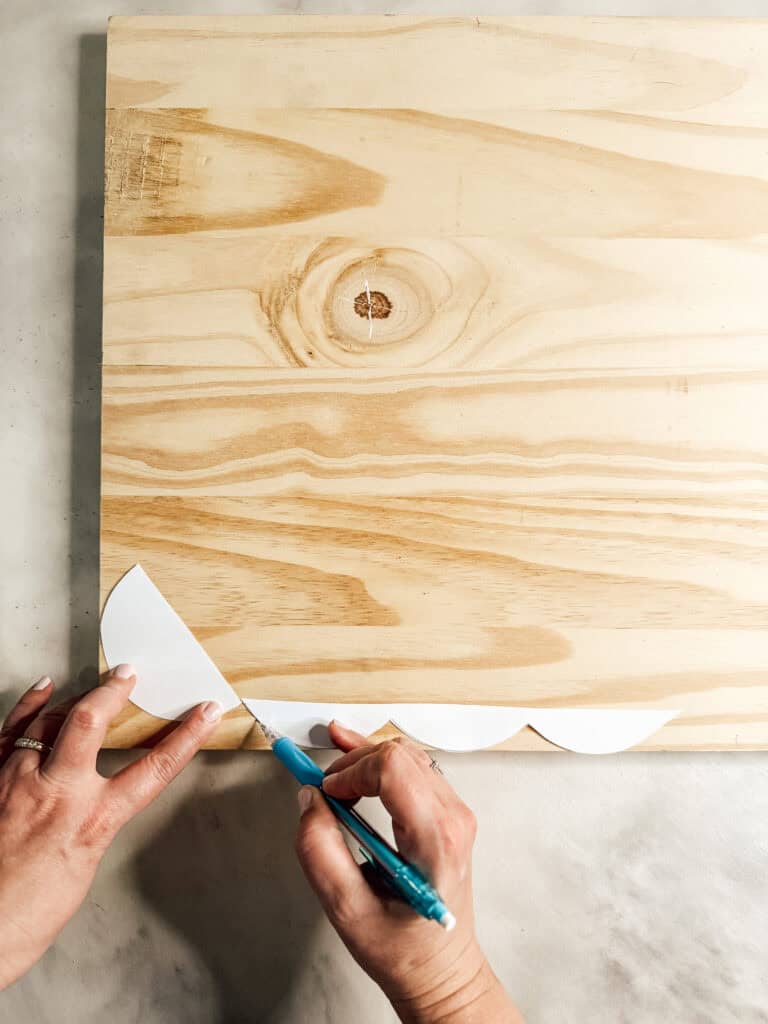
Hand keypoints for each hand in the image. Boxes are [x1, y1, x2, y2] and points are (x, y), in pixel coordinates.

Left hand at [0, 666, 220, 988]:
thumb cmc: (26, 914)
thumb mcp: (84, 866)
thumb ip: (93, 822)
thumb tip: (96, 800)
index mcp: (92, 820)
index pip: (154, 767)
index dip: (187, 736)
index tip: (207, 712)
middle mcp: (57, 792)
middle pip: (90, 720)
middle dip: (114, 689)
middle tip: (130, 672)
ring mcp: (18, 780)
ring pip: (49, 720)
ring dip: (75, 699)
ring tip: (95, 685)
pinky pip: (11, 729)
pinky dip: (29, 705)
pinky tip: (44, 689)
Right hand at [294, 724, 522, 1023]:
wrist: (441, 971)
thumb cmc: (406, 951)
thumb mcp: (348, 912)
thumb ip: (321, 852)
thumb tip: (309, 802)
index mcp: (435, 839)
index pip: (393, 769)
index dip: (351, 771)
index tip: (326, 791)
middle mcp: (452, 819)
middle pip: (398, 755)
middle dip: (352, 763)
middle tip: (322, 787)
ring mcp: (455, 814)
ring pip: (406, 755)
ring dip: (365, 758)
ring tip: (332, 768)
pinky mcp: (448, 814)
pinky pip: (415, 769)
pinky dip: (380, 763)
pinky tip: (355, 759)